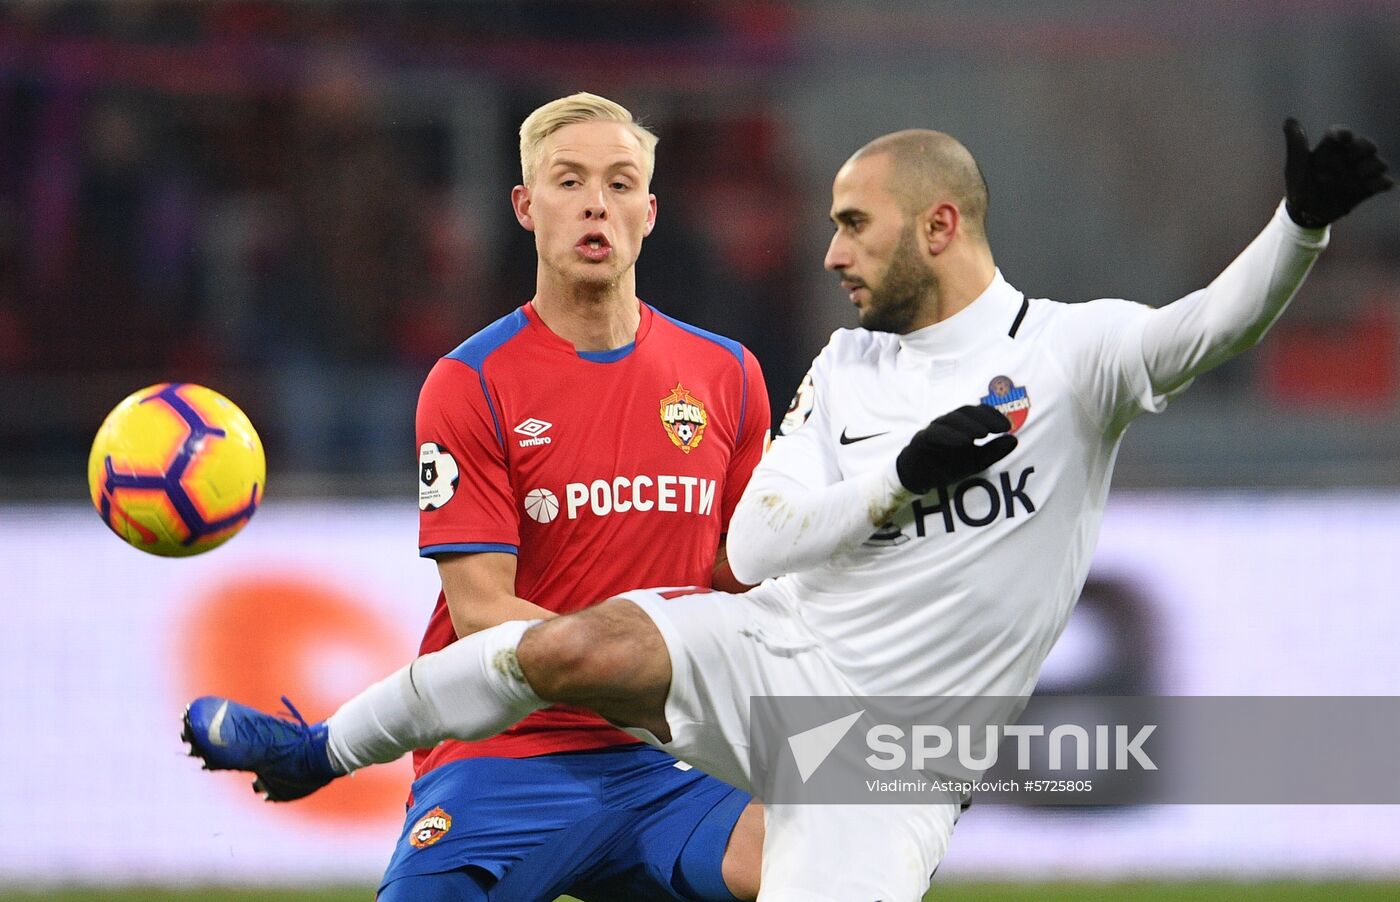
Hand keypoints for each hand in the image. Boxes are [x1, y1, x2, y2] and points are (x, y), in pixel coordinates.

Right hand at [896, 404, 1017, 494]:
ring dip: (969, 425)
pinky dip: (951, 436)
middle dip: (984, 418)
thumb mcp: (976, 461)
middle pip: (966, 412)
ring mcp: (935, 428)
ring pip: (951, 419)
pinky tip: (964, 442)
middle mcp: (948, 421)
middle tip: (1000, 429)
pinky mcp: (922, 438)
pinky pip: (936, 433)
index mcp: (962, 423)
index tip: (1007, 426)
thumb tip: (1014, 439)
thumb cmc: (949, 464)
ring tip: (983, 434)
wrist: (920, 476)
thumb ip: (994, 451)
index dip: (993, 416)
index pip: (978, 412)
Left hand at [1283, 117, 1391, 227]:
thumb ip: (1296, 143)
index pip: (1342, 134)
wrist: (1306, 212)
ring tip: (1357, 176)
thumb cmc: (1300, 185)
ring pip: (1379, 163)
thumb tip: (1289, 120)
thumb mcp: (1296, 165)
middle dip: (1362, 150)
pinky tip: (1370, 187)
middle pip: (1367, 145)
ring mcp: (1360, 172)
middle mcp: (1349, 157)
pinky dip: (1380, 183)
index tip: (1342, 138)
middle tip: (1350, 161)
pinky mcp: (1367, 188)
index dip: (1343, 134)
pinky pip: (1383, 182)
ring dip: (1371, 168)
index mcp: (1332, 148)